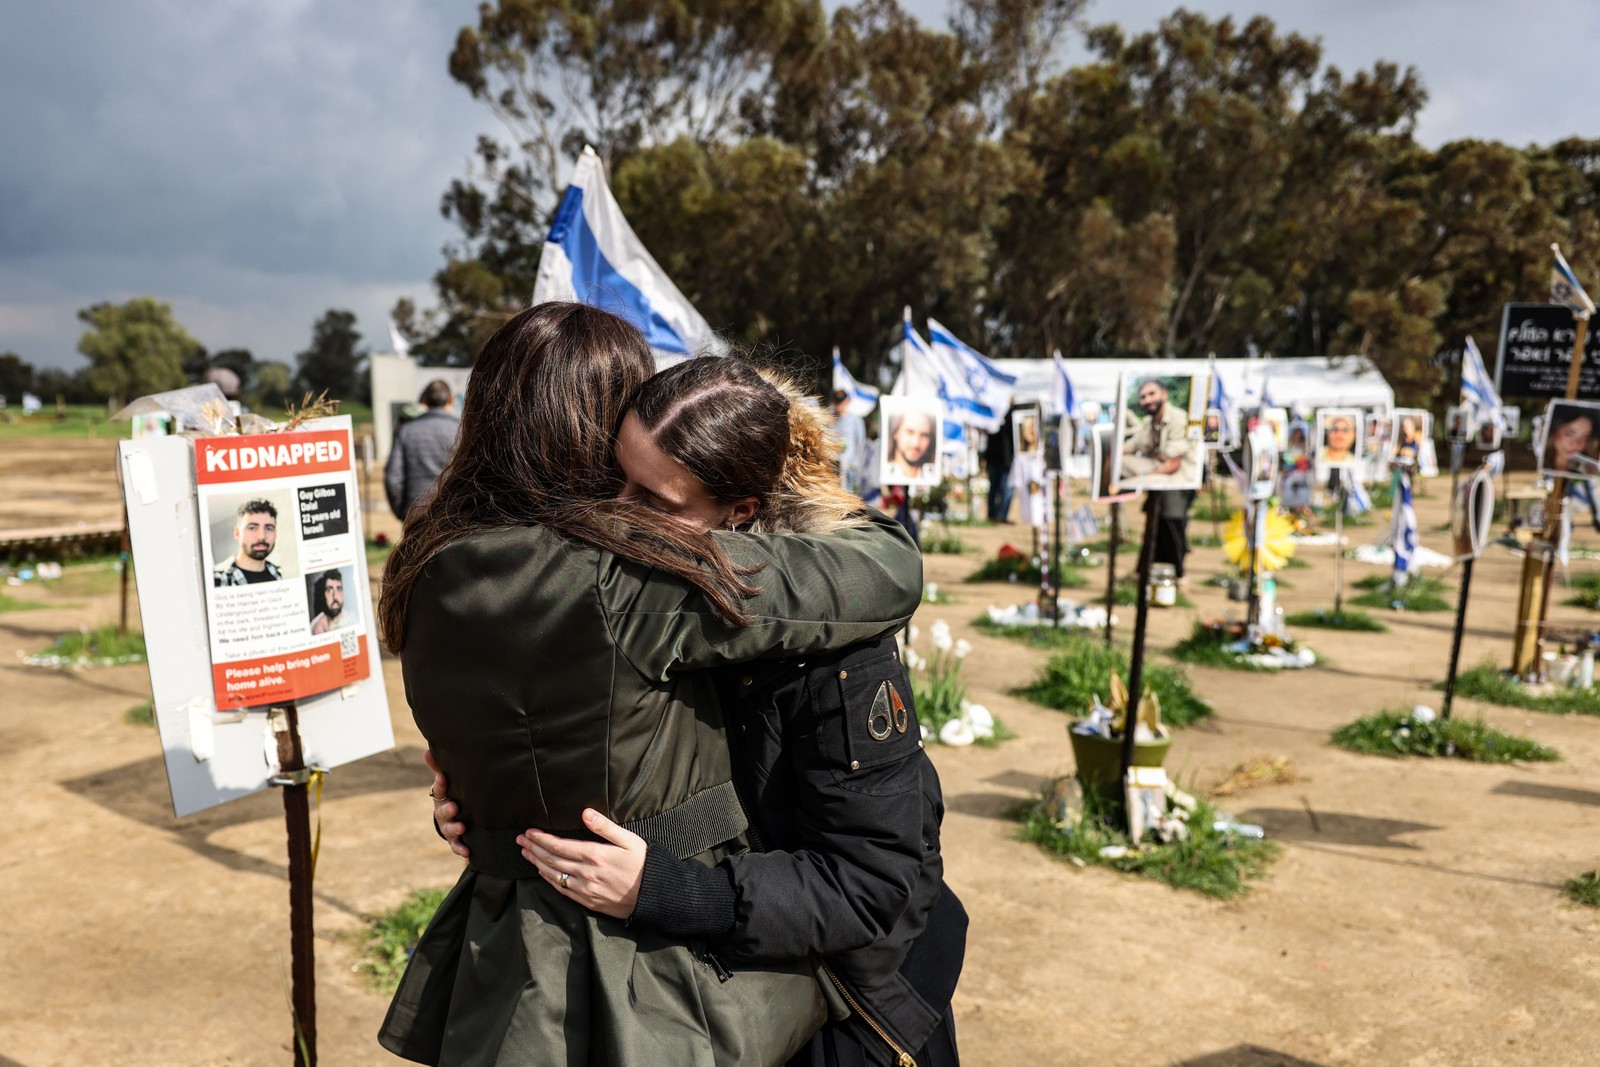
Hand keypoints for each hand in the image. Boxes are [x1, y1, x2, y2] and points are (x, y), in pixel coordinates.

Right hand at [423, 748, 468, 858]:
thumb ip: (441, 768)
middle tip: (454, 807)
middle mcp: (443, 813)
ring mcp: (449, 828)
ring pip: (449, 830)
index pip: (439, 789)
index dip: (441, 784)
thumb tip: (426, 750)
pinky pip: (457, 846)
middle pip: (442, 812)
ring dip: (455, 829)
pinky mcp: (456, 841)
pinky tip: (468, 851)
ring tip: (463, 827)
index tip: (443, 777)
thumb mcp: (451, 783)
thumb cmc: (456, 796)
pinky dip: (461, 849)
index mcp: (442, 797)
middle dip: (447, 810)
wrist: (460, 819)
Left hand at [516, 808, 645, 919]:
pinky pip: (563, 890)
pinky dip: (549, 880)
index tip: (529, 832)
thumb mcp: (629, 840)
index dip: (542, 839)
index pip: (560, 846)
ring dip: (537, 864)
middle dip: (534, 849)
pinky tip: (543, 872)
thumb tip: (586, 812)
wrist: (655, 896)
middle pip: (552, 860)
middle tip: (520, 840)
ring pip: (554, 876)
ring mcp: (586, 890)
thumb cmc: (645, 864)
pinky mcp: (588, 901)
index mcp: (596, 855)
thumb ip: (606, 827)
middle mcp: (587, 874)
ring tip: (526, 854)